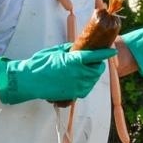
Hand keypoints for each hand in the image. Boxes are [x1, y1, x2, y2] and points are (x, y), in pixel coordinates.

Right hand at [0, 43, 114, 104]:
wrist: (30, 81)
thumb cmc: (40, 64)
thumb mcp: (56, 51)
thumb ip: (69, 49)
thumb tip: (78, 48)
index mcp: (74, 61)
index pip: (95, 56)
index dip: (105, 53)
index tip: (112, 51)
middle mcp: (77, 74)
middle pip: (97, 70)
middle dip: (98, 65)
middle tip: (96, 62)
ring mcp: (76, 85)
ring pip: (93, 80)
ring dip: (93, 75)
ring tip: (88, 71)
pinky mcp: (72, 94)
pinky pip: (86, 89)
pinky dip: (87, 85)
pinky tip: (82, 81)